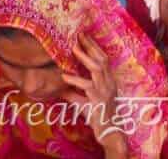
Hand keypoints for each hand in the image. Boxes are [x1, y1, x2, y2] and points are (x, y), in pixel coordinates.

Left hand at [62, 33, 122, 150]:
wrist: (109, 133)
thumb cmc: (96, 115)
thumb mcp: (84, 100)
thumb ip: (73, 91)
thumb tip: (58, 85)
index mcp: (108, 81)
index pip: (103, 59)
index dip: (94, 46)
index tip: (83, 35)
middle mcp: (109, 84)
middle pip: (102, 60)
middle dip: (90, 46)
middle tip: (79, 35)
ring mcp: (105, 91)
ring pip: (98, 69)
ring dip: (85, 58)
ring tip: (73, 49)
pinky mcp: (99, 100)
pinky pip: (87, 86)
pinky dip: (75, 80)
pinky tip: (64, 75)